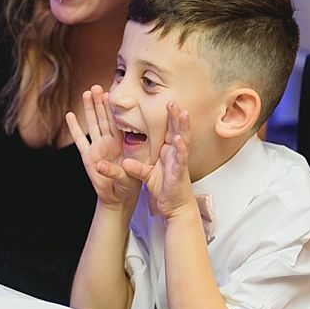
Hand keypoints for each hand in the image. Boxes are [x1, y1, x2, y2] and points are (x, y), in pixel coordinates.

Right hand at [65, 85, 140, 206]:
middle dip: (100, 103)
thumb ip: (121, 166)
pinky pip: (80, 140)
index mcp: (123, 142)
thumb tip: (105, 163)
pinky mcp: (87, 157)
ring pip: (93, 124)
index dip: (113, 108)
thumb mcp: (133, 171)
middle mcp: (109, 142)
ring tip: (86, 93)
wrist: (119, 196)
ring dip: (89, 109)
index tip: (110, 94)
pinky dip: (75, 128)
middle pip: (104, 118)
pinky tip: (70, 116)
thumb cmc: (130, 182)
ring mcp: (97, 147)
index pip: (118, 121)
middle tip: (97, 87)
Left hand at [122, 102, 194, 219]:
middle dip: (176, 116)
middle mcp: (176, 154)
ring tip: (182, 113)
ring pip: (183, 141)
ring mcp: (180, 162)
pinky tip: (179, 139)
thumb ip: (137, 168)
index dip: (167, 117)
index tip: (164, 103)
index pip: (169, 131)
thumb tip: (125, 162)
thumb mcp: (147, 176)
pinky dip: (180, 149)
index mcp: (168, 152)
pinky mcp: (180, 172)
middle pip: (178, 131)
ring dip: (183, 127)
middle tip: (172, 101)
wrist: (175, 207)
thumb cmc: (164, 189)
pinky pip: (180, 159)